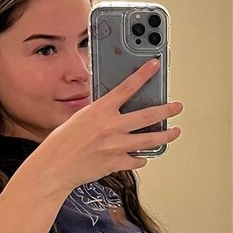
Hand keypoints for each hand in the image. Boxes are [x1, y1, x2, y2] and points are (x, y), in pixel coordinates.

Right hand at [37, 60, 182, 189]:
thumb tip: (115, 110)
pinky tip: (143, 156)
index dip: (143, 74)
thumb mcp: (80, 117)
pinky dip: (141, 158)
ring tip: (175, 132)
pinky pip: (137, 160)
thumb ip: (100, 113)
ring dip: (166, 136)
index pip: (127, 87)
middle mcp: (111, 127)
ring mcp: (116, 146)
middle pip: (148, 115)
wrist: (55, 167)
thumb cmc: (62, 142)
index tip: (155, 66)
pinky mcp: (116, 163)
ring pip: (150, 140)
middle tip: (177, 107)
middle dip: (167, 110)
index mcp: (100, 110)